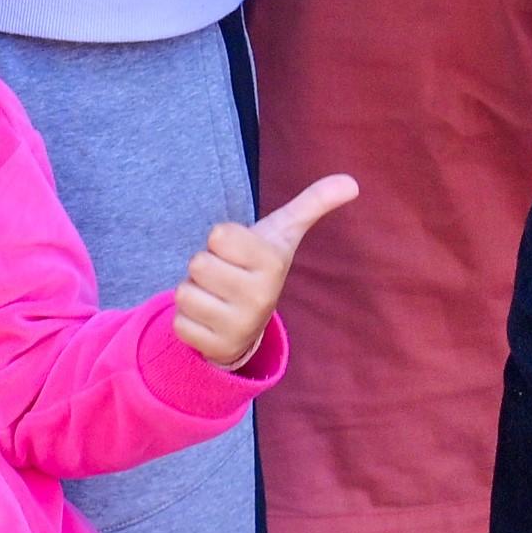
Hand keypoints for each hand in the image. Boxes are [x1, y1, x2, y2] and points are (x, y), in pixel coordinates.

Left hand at [173, 173, 355, 370]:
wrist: (250, 324)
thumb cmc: (260, 267)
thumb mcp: (283, 234)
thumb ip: (312, 204)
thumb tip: (352, 182)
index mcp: (272, 264)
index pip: (217, 234)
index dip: (221, 240)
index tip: (238, 252)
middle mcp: (260, 299)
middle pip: (197, 263)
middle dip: (205, 266)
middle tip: (225, 276)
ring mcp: (238, 328)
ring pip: (184, 293)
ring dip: (194, 292)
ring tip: (217, 297)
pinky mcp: (215, 349)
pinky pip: (179, 324)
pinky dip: (188, 321)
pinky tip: (209, 321)